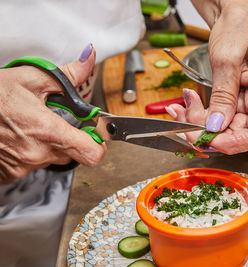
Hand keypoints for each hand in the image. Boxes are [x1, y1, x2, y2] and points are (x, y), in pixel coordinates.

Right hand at [0, 44, 105, 182]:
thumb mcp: (31, 77)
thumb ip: (68, 74)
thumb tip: (88, 59)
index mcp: (47, 131)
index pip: (92, 153)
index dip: (98, 144)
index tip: (94, 134)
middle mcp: (36, 153)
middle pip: (72, 154)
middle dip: (69, 138)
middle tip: (54, 122)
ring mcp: (21, 167)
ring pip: (50, 159)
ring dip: (46, 144)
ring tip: (28, 126)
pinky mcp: (8, 174)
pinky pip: (30, 166)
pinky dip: (28, 153)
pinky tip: (17, 137)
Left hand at [166, 0, 247, 153]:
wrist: (237, 11)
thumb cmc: (240, 25)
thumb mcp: (227, 58)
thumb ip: (224, 95)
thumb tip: (216, 126)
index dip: (233, 144)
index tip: (207, 138)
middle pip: (238, 134)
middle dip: (208, 131)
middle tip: (183, 120)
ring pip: (225, 127)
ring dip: (199, 123)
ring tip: (180, 108)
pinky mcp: (238, 97)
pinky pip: (220, 115)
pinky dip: (201, 113)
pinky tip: (187, 103)